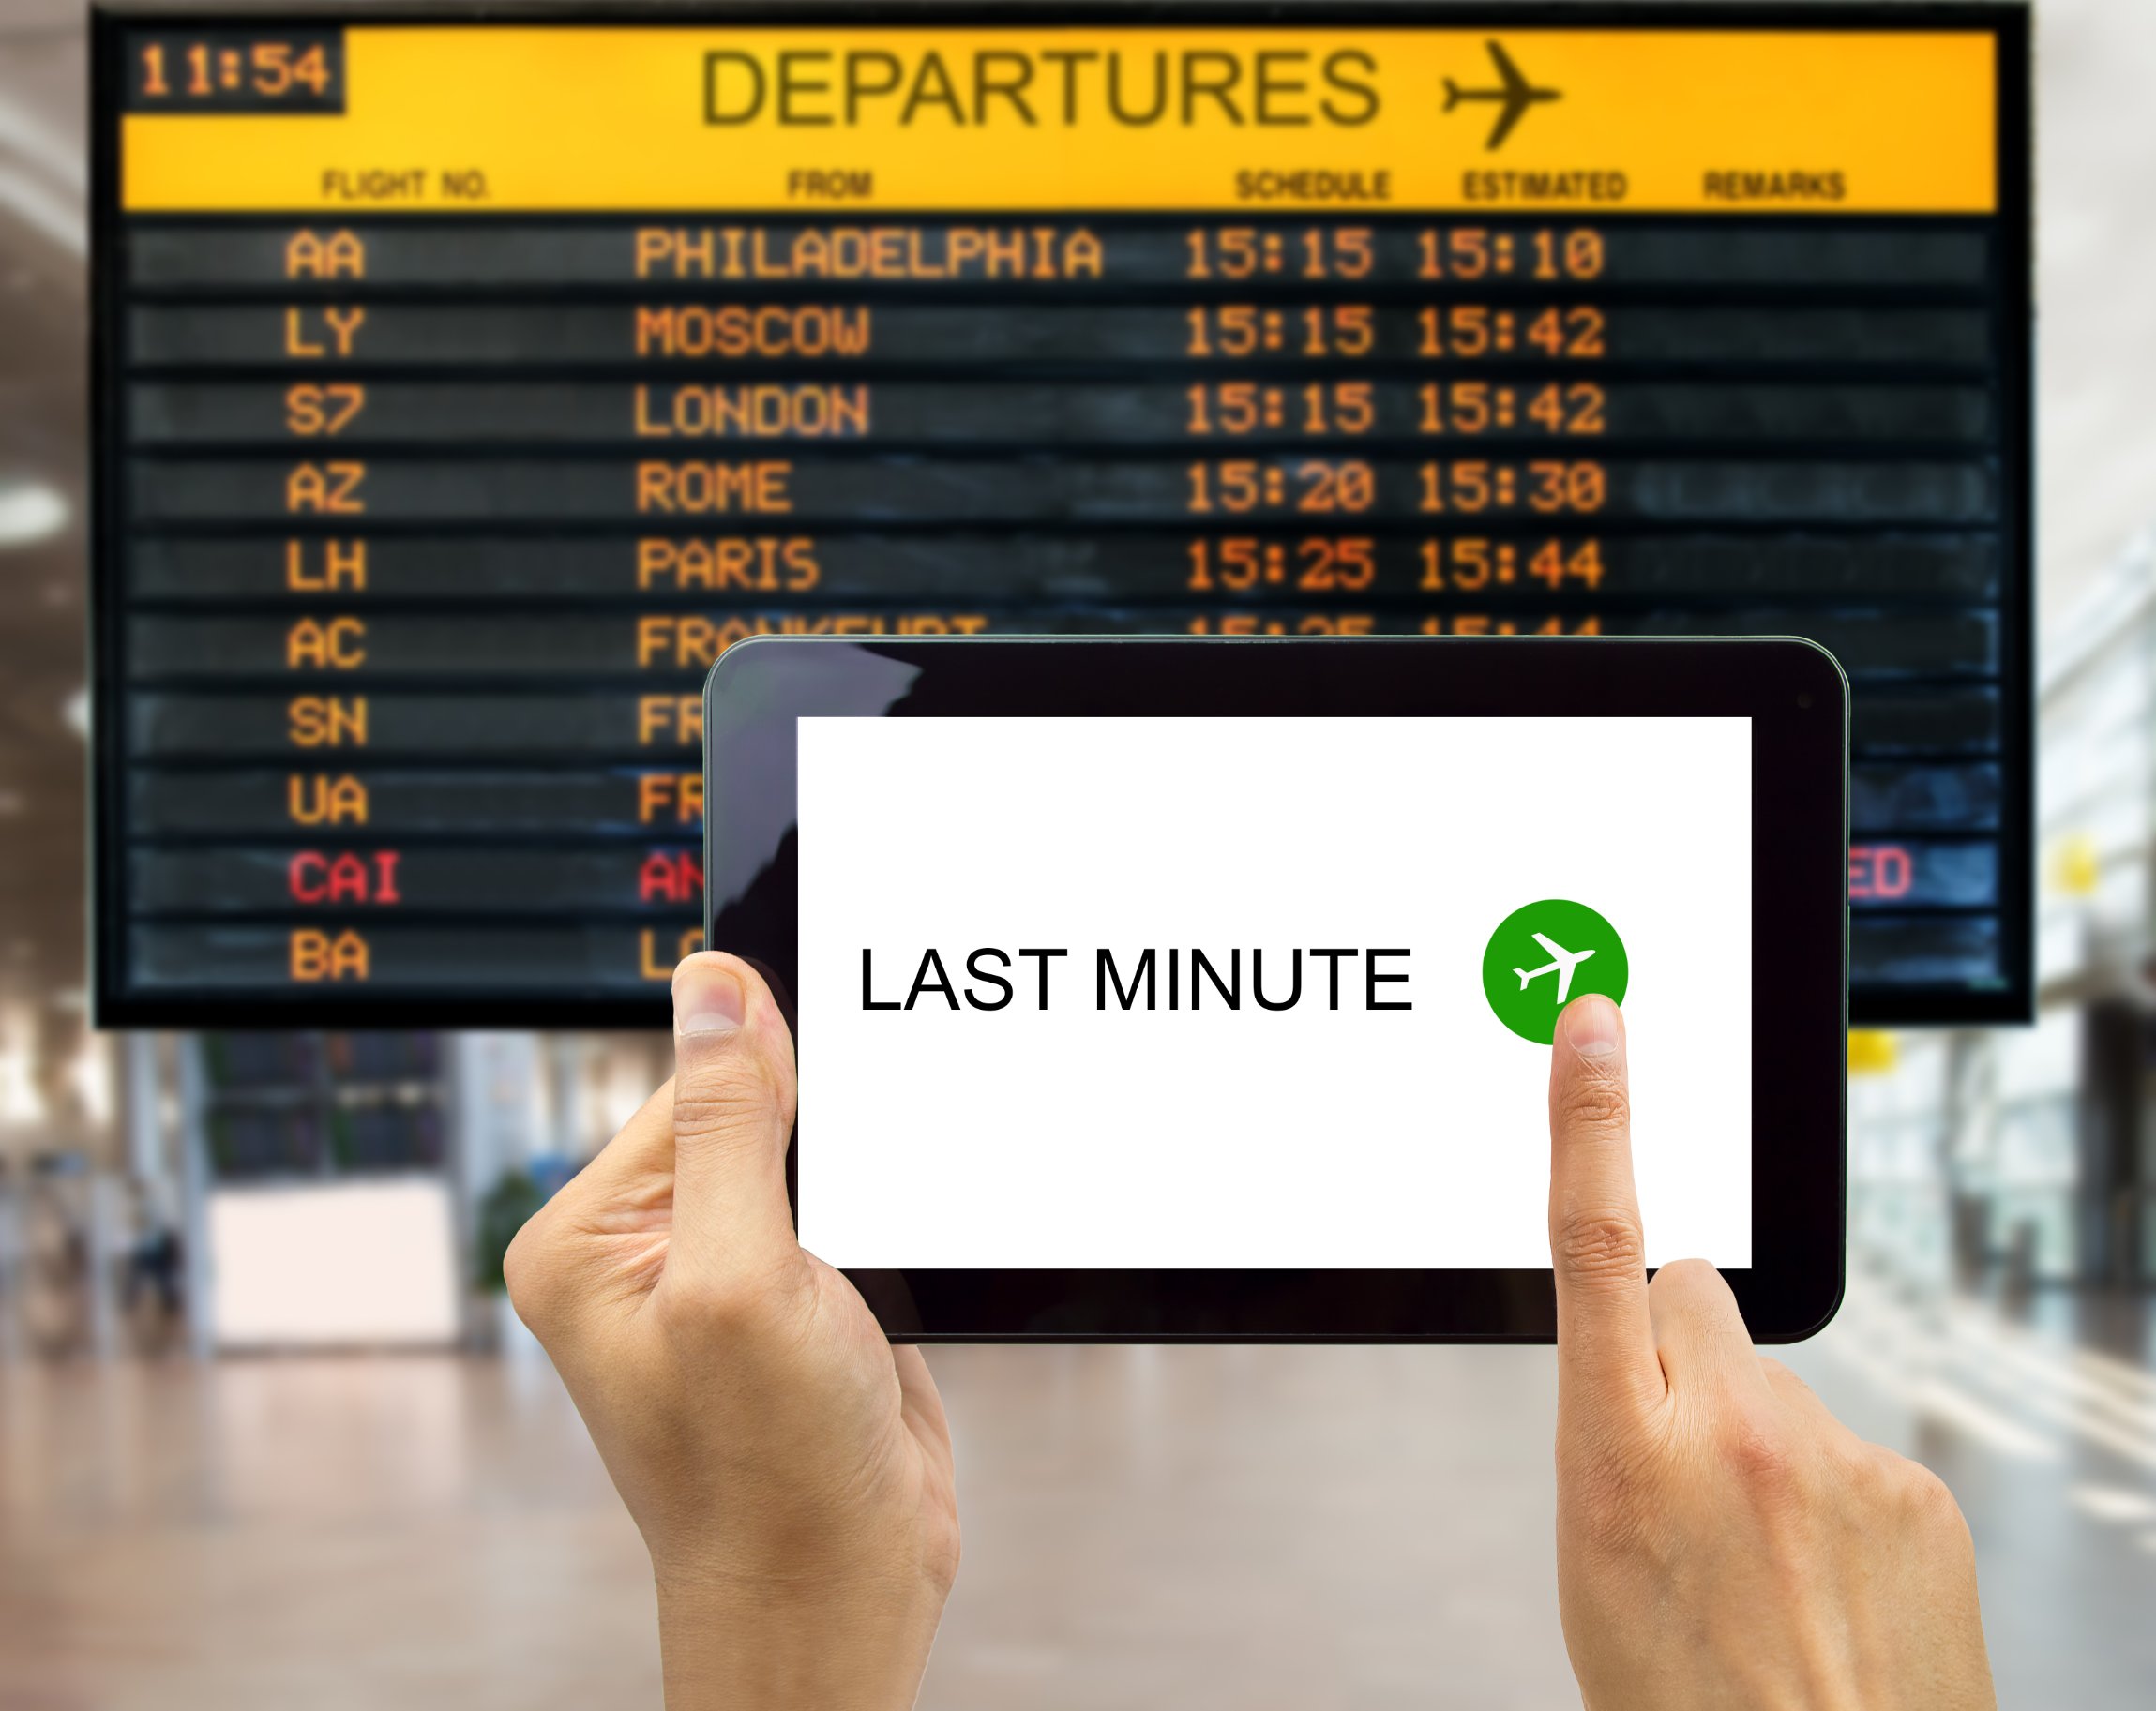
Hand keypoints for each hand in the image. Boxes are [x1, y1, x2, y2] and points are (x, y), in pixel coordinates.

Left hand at [506, 952, 958, 1710]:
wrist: (840, 1591)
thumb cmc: (764, 1476)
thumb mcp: (740, 1279)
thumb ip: (728, 1123)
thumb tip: (716, 985)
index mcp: (587, 1239)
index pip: (688, 1081)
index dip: (774, 1076)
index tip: (836, 1100)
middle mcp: (644, 1251)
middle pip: (751, 1110)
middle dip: (822, 1140)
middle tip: (843, 1223)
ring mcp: (722, 1276)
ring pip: (810, 1158)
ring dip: (859, 1185)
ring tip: (856, 1273)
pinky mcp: (794, 1300)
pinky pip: (846, 1208)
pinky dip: (883, 1217)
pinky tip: (882, 1274)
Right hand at [1546, 994, 1993, 1710]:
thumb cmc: (1687, 1707)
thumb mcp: (1593, 1561)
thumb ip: (1612, 1436)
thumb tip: (1649, 1380)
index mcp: (1622, 1452)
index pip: (1597, 1244)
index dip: (1591, 1122)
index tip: (1596, 1028)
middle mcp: (1735, 1433)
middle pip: (1693, 1291)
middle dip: (1676, 1339)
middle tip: (1680, 1450)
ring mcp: (1838, 1457)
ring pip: (1771, 1384)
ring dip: (1759, 1442)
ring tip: (1761, 1562)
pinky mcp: (1917, 1489)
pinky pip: (1850, 1446)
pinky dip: (1830, 1498)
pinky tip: (1824, 1581)